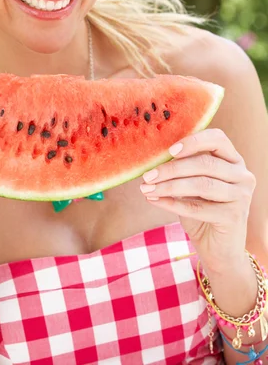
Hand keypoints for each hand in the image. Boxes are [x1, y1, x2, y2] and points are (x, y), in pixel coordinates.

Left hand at [139, 128, 255, 273]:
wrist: (218, 250)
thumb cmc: (202, 210)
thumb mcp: (192, 184)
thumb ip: (183, 168)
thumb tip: (153, 157)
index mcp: (233, 160)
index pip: (217, 138)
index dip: (193, 141)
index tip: (169, 150)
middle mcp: (242, 175)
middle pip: (205, 163)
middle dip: (171, 168)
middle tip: (147, 175)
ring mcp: (241, 196)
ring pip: (201, 184)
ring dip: (168, 186)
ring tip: (146, 189)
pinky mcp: (234, 216)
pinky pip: (197, 207)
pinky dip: (172, 203)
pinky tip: (154, 200)